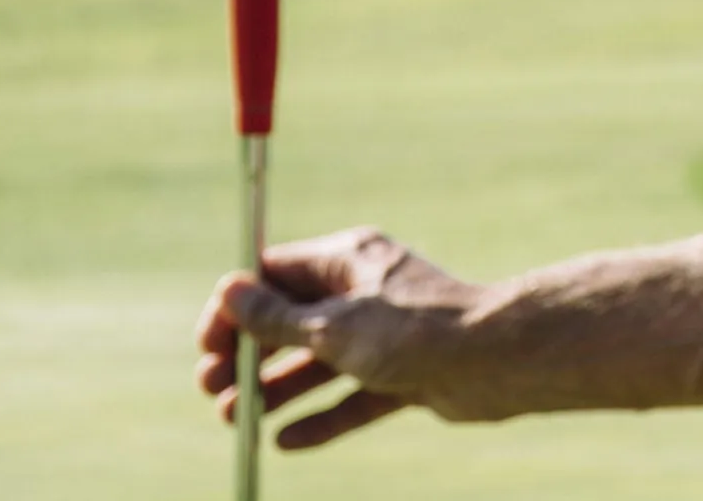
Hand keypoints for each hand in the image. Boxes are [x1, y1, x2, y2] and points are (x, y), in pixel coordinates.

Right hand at [196, 227, 486, 449]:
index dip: (237, 307)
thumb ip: (277, 317)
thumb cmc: (415, 332)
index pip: (276, 274)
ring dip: (275, 389)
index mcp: (349, 261)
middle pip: (292, 320)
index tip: (207, 345)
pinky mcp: (405, 372)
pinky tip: (287, 442)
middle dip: (248, 354)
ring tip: (235, 420)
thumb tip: (229, 291)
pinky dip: (321, 416)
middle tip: (211, 388)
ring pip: (319, 362)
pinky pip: (352, 396)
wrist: (495, 361)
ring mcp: (386, 334)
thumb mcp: (333, 327)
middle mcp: (366, 292)